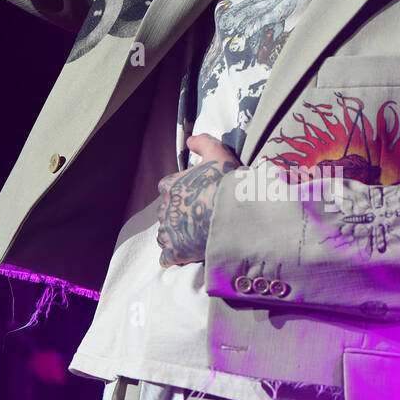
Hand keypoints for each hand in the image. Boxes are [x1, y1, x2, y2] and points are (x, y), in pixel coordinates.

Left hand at [155, 135, 240, 266]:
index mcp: (170, 185)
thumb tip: (190, 141)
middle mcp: (164, 208)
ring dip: (176, 236)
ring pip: (165, 235)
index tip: (197, 196)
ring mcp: (169, 232)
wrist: (235, 212)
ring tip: (194, 237)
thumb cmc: (227, 182)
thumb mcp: (218, 153)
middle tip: (200, 218)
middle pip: (167, 213)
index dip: (182, 192)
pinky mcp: (175, 252)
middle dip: (179, 215)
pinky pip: (167, 258)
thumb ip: (202, 143)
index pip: (168, 188)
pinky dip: (174, 257)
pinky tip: (186, 256)